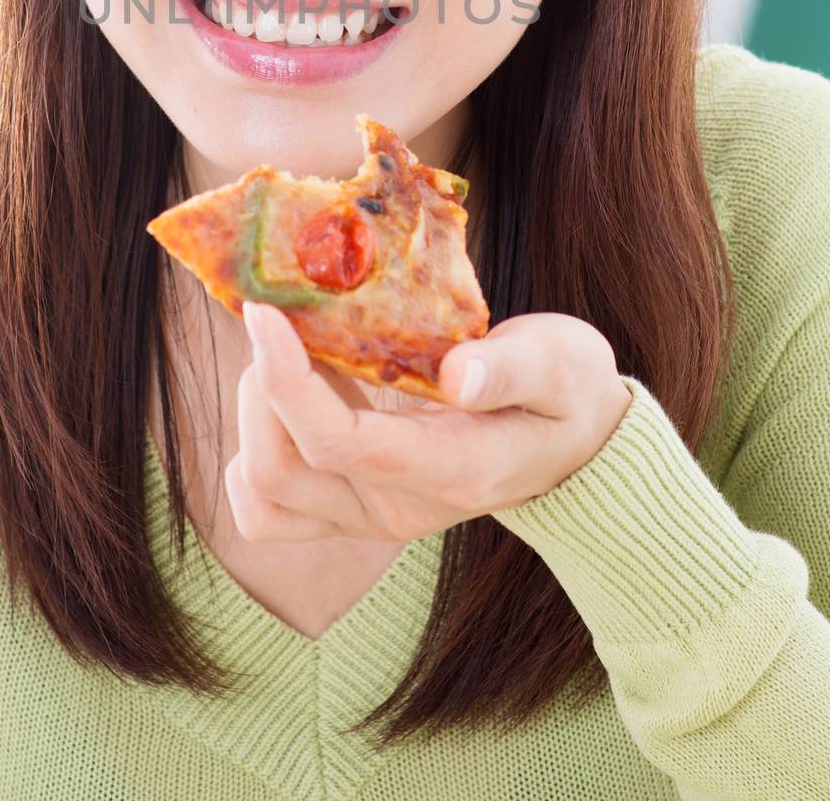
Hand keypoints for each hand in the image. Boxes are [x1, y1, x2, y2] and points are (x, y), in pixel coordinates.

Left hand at [225, 300, 633, 542]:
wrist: (574, 448)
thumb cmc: (567, 391)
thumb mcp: (563, 363)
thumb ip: (512, 369)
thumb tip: (458, 374)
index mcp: (449, 470)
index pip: (339, 443)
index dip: (287, 381)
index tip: (265, 313)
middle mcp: (396, 507)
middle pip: (281, 472)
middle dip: (262, 389)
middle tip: (283, 320)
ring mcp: (368, 516)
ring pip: (264, 494)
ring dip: (254, 419)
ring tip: (287, 354)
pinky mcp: (349, 508)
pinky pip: (269, 506)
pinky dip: (259, 447)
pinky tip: (293, 392)